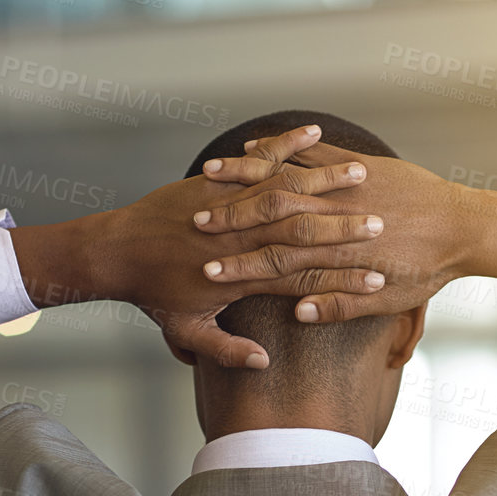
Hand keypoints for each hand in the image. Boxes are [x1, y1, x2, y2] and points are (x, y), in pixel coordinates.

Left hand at [10, 125, 387, 368]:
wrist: (113, 251)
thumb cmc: (152, 295)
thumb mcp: (187, 332)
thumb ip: (226, 349)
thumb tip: (263, 362)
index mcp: (239, 278)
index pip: (301, 279)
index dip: (343, 281)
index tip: (379, 280)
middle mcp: (237, 239)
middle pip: (301, 230)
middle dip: (345, 227)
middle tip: (383, 224)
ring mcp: (226, 205)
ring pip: (284, 189)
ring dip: (326, 180)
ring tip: (363, 174)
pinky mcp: (215, 179)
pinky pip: (256, 158)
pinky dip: (285, 144)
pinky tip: (314, 133)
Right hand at [192, 141, 496, 323]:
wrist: (466, 227)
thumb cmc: (428, 271)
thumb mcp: (387, 300)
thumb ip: (341, 306)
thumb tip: (299, 314)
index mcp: (340, 255)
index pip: (277, 264)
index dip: (239, 268)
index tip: (205, 272)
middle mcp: (337, 217)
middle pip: (270, 217)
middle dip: (229, 218)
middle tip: (194, 223)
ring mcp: (345, 186)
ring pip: (285, 179)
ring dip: (244, 176)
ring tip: (208, 175)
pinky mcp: (355, 164)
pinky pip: (308, 153)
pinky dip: (277, 150)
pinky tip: (248, 148)